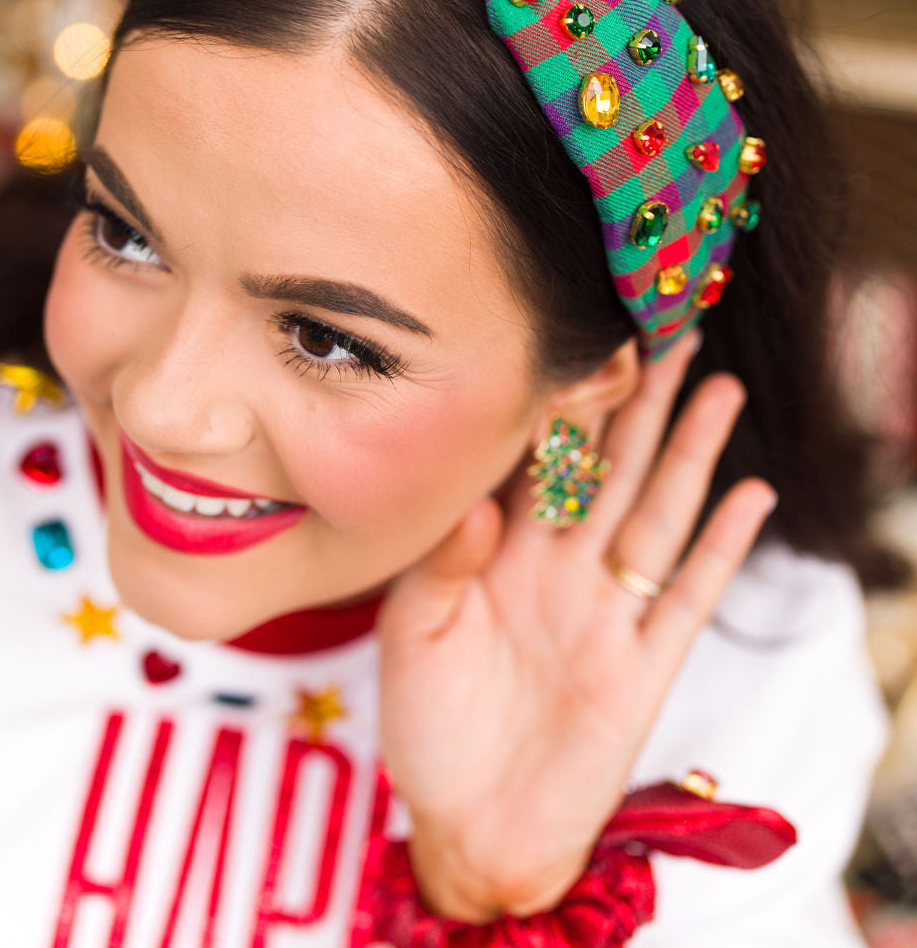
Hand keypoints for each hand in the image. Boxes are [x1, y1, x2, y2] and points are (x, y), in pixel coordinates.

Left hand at [375, 332, 776, 922]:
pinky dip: (720, 548)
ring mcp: (608, 613)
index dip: (569, 400)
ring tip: (720, 388)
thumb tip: (480, 505)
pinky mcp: (643, 667)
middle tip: (674, 331)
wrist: (469, 827)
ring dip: (690, 453)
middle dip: (642, 401)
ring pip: (657, 513)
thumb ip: (441, 567)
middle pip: (612, 467)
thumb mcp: (410, 638)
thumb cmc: (428, 726)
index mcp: (501, 550)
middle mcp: (561, 567)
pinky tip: (748, 496)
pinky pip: (688, 597)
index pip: (543, 458)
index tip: (591, 338)